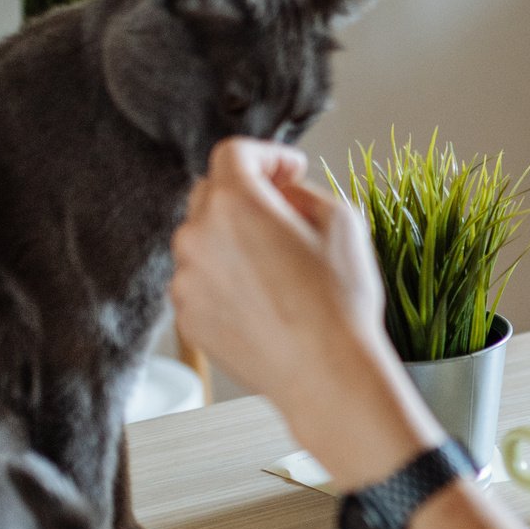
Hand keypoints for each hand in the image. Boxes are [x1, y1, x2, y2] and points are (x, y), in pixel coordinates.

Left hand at [171, 139, 439, 485]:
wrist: (325, 375)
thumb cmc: (339, 303)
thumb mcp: (342, 221)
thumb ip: (302, 192)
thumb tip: (283, 194)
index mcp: (234, 204)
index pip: (233, 153)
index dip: (266, 155)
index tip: (288, 170)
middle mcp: (197, 237)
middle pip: (211, 193)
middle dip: (247, 195)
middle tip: (285, 213)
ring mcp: (186, 280)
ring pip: (203, 240)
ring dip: (234, 240)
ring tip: (278, 266)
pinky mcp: (188, 317)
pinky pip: (202, 281)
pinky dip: (226, 279)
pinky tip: (265, 299)